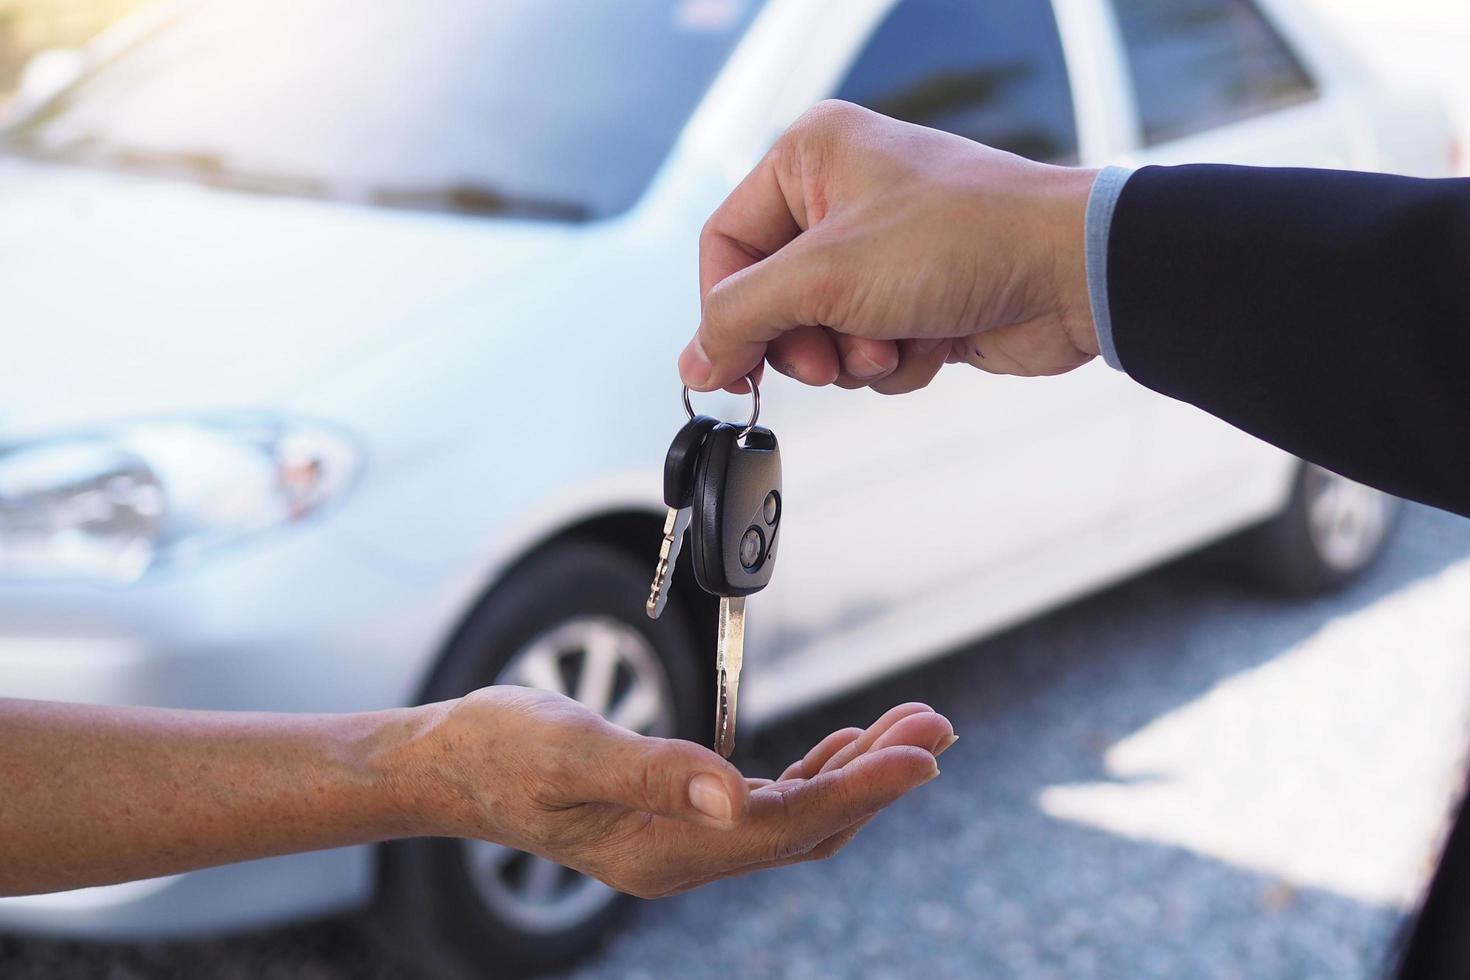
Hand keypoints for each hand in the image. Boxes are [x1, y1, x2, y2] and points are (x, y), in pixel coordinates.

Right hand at [406, 689, 952, 897]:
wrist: (451, 764)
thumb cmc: (500, 751)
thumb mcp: (568, 750)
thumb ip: (653, 771)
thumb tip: (735, 792)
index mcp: (663, 850)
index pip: (787, 825)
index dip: (862, 790)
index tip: (922, 754)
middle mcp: (683, 857)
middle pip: (807, 827)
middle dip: (877, 779)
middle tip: (937, 727)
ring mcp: (682, 843)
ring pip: (795, 817)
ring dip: (854, 774)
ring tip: (909, 727)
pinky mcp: (677, 819)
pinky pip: (767, 808)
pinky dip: (813, 776)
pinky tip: (839, 746)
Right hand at [680, 100, 1100, 392]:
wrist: (1069, 273)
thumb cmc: (960, 240)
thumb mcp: (825, 276)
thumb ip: (741, 318)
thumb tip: (693, 361)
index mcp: (808, 157)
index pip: (725, 245)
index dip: (726, 311)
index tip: (733, 366)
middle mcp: (840, 196)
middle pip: (770, 298)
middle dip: (805, 340)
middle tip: (831, 357)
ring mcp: (881, 250)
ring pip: (820, 334)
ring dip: (856, 356)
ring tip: (898, 338)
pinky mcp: (915, 296)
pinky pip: (868, 350)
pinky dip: (894, 361)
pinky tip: (933, 342)